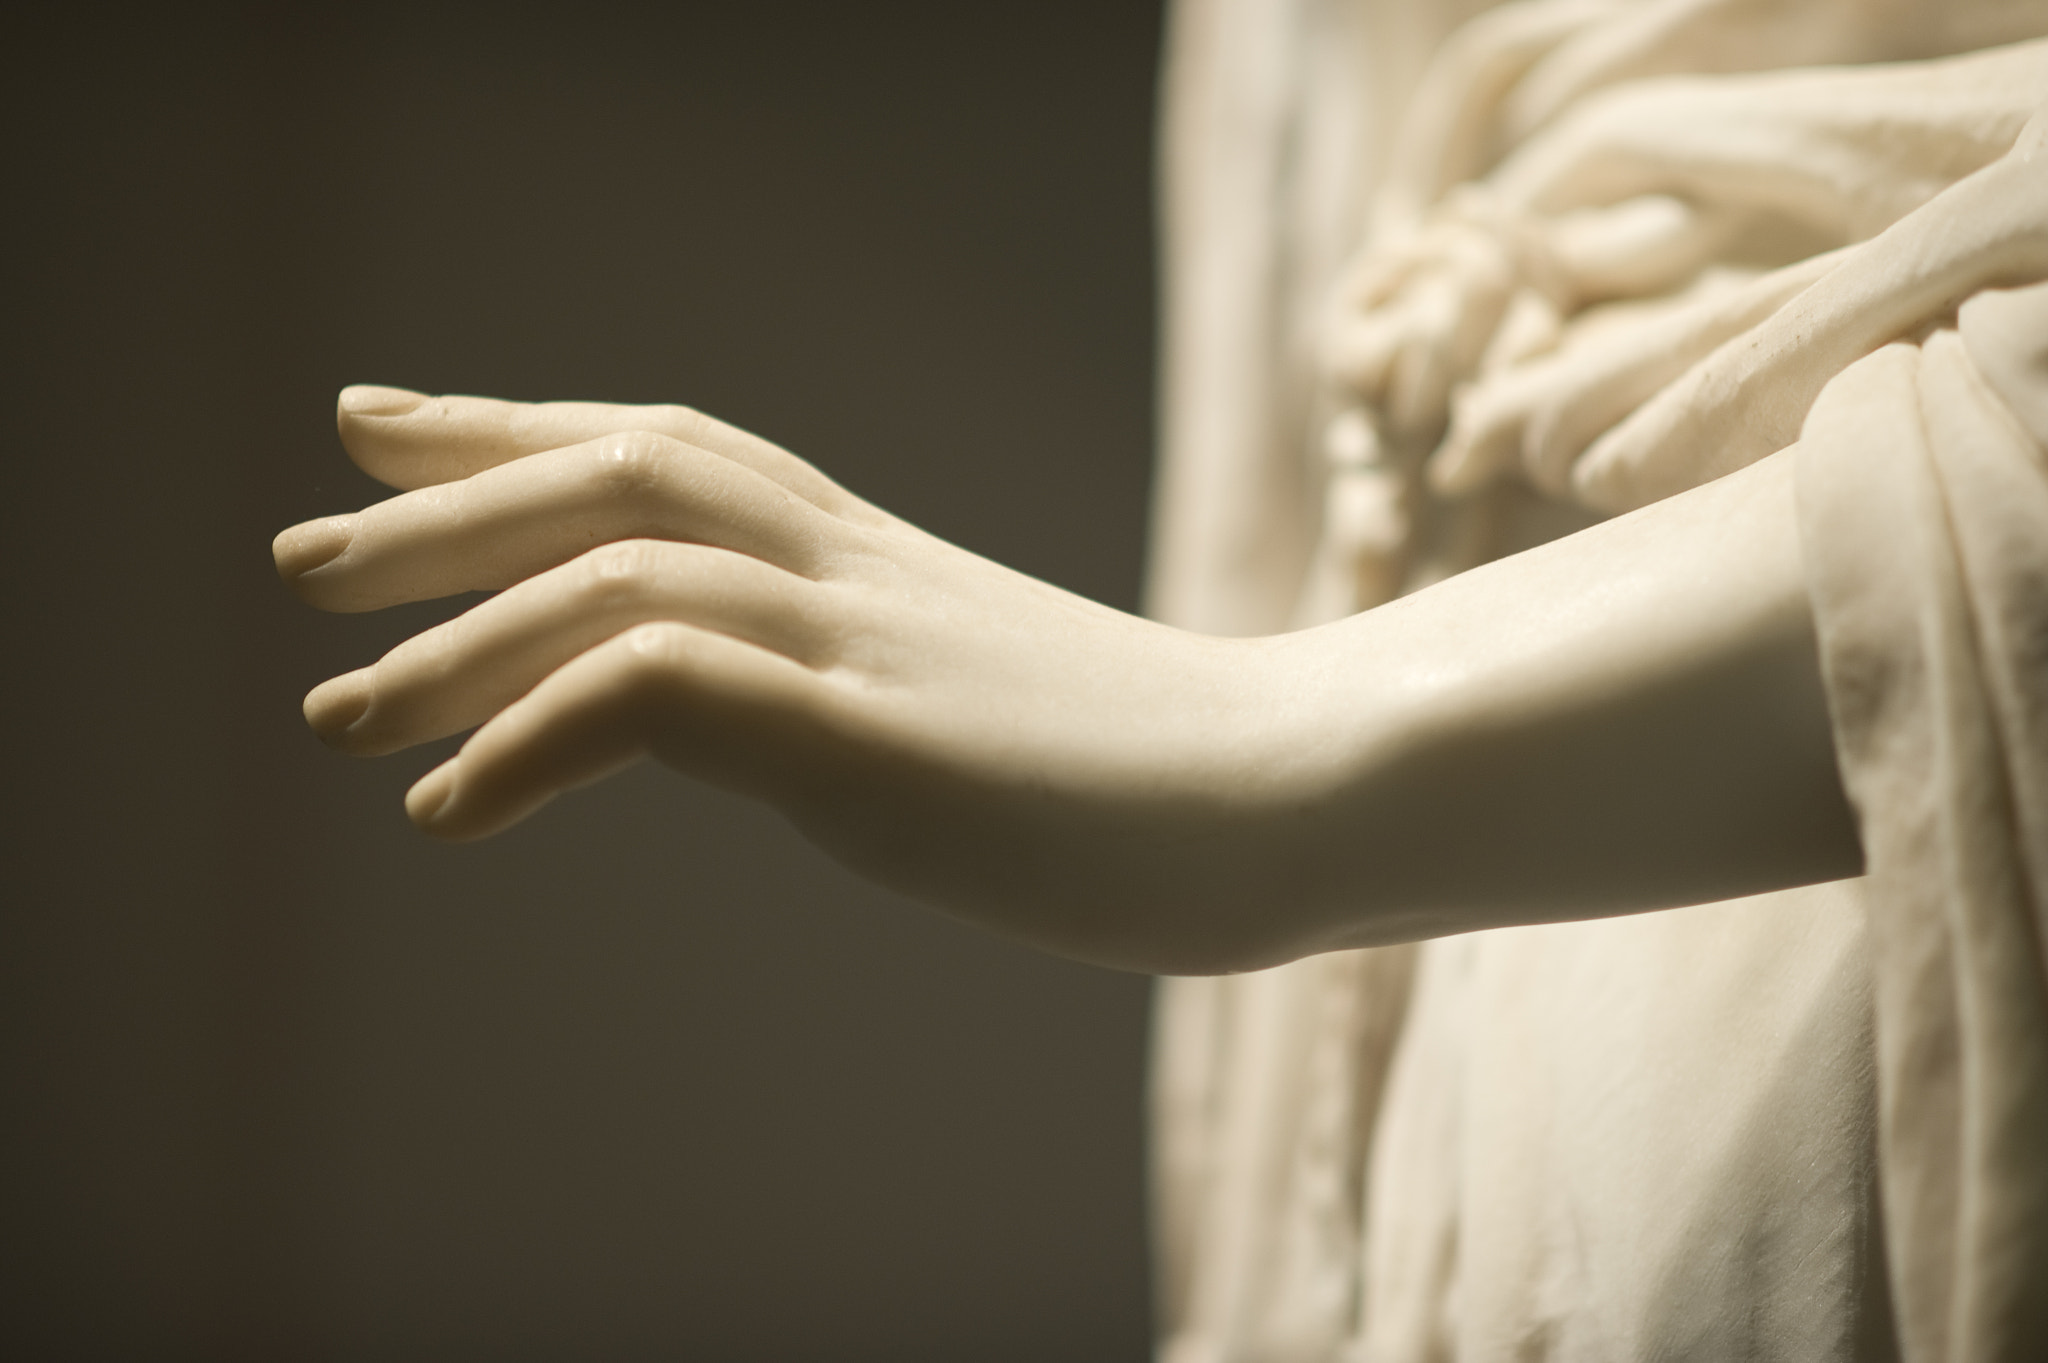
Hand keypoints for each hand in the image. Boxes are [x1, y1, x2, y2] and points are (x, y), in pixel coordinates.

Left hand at [279, 389, 1858, 971]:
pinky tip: (452, 807)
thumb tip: (789, 723)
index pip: (673, 448)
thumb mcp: (977, 707)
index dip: (517, 432)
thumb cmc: (1157, 775)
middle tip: (306, 551)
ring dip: (455, 631)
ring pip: (618, 569)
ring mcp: (867, 642)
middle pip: (621, 470)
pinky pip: (661, 693)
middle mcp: (854, 572)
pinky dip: (535, 733)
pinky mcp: (877, 736)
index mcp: (874, 562)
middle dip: (447, 502)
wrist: (1298, 794)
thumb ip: (872, 689)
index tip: (395, 435)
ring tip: (332, 712)